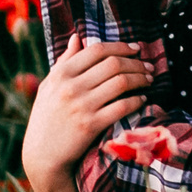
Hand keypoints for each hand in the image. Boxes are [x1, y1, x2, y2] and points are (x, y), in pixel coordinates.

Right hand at [22, 35, 151, 191]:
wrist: (42, 154)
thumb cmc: (46, 118)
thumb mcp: (49, 85)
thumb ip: (64, 61)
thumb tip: (76, 37)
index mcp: (61, 73)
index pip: (96, 49)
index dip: (121, 46)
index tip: (136, 48)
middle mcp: (71, 86)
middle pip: (113, 64)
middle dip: (136, 63)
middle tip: (148, 67)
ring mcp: (81, 105)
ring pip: (121, 83)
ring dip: (140, 79)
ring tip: (149, 80)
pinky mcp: (91, 125)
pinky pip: (121, 107)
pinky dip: (137, 100)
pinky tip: (143, 99)